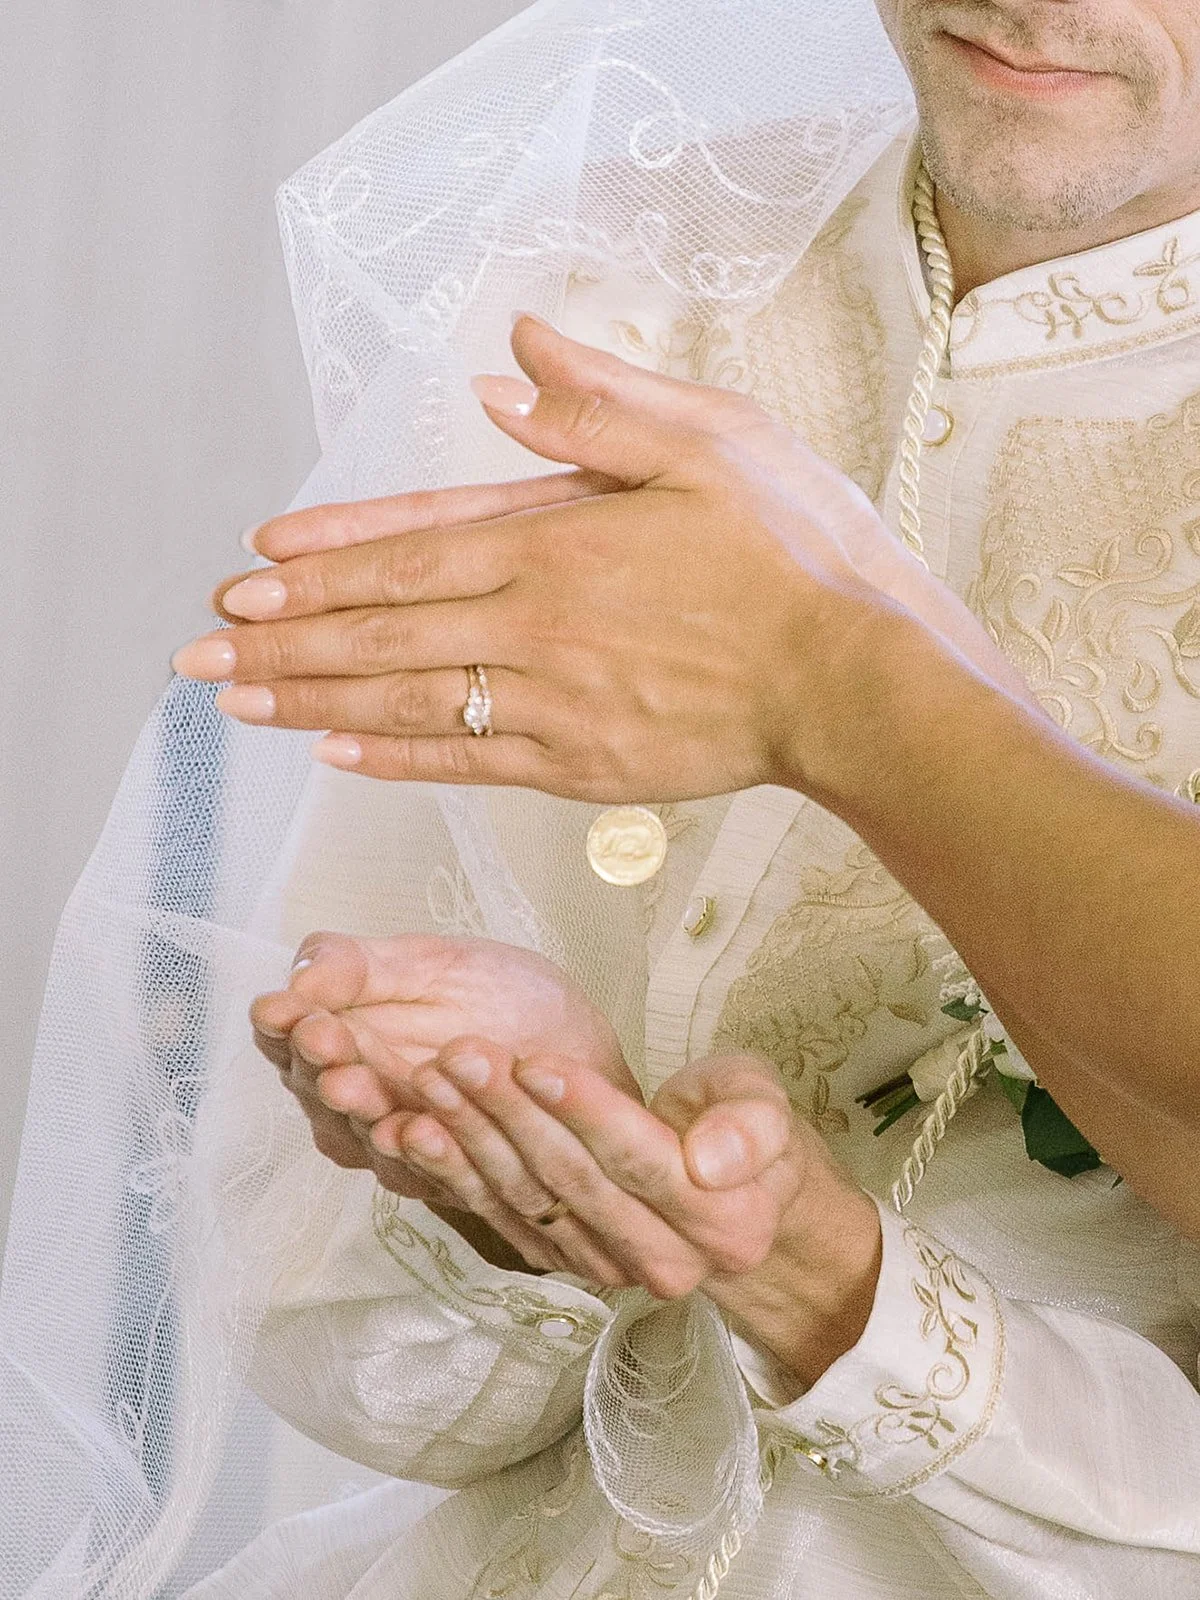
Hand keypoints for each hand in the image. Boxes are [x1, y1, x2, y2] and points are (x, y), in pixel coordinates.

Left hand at [174, 317, 1033, 809]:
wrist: (857, 678)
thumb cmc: (799, 551)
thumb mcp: (713, 437)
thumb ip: (599, 404)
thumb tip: (508, 363)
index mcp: (561, 540)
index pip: (412, 545)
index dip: (326, 557)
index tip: (251, 565)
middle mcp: (538, 626)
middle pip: (387, 629)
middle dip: (285, 633)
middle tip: (203, 643)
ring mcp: (556, 704)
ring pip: (409, 700)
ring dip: (315, 697)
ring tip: (239, 699)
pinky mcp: (583, 765)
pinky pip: (469, 760)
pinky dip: (397, 756)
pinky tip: (338, 751)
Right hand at [250, 931, 637, 1227]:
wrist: (581, 1050)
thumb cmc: (504, 999)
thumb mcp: (431, 962)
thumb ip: (362, 966)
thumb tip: (298, 972)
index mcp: (342, 1037)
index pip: (290, 1036)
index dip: (284, 1025)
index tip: (287, 1008)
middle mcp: (355, 1098)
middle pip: (317, 1086)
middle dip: (317, 1062)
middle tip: (320, 1039)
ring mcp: (394, 1141)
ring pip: (361, 1132)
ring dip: (355, 1107)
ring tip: (347, 1082)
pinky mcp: (442, 1179)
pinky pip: (422, 1170)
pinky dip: (413, 1151)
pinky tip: (405, 1128)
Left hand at [380, 1037, 882, 1379]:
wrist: (731, 1196)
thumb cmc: (740, 1125)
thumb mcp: (764, 1103)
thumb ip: (749, 1125)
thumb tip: (707, 1162)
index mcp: (725, 1223)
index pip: (638, 1160)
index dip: (582, 1109)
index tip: (531, 1059)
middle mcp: (666, 1262)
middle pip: (572, 1180)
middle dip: (509, 1113)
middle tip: (460, 1054)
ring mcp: (609, 1271)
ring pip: (528, 1200)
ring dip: (471, 1140)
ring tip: (430, 1081)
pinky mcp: (563, 1264)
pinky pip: (501, 1218)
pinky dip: (455, 1176)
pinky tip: (415, 1133)